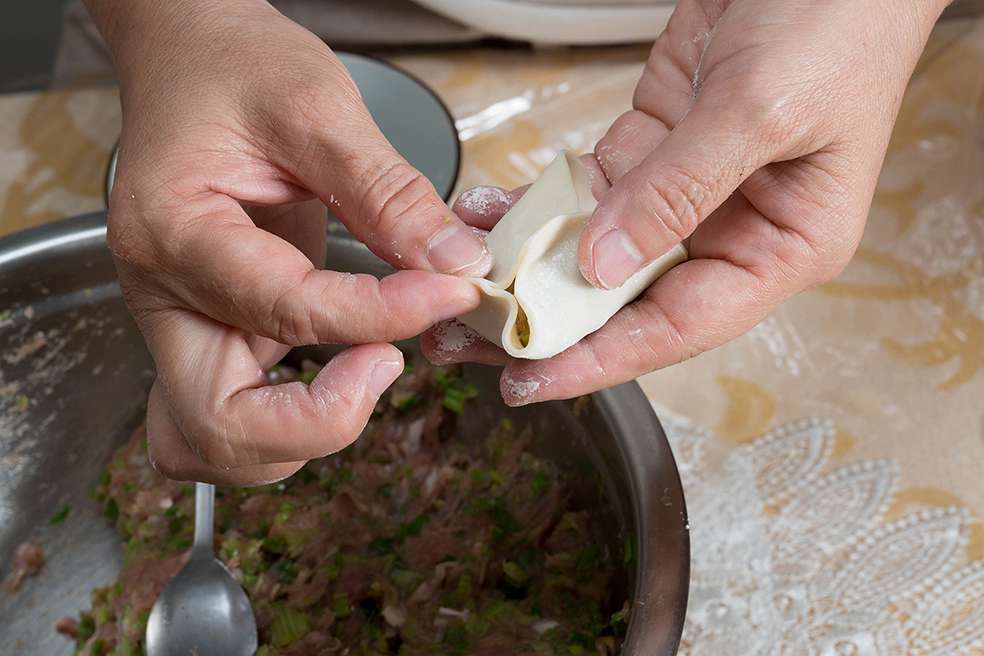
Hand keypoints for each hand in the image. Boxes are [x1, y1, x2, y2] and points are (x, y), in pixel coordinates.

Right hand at [86, 0, 490, 483]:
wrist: (189, 56)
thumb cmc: (236, 66)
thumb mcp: (318, 108)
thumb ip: (389, 193)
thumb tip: (456, 266)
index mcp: (176, 232)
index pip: (285, 313)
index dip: (379, 315)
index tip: (451, 291)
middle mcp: (164, 294)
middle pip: (218, 426)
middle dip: (318, 422)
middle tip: (389, 363)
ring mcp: (185, 320)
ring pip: (221, 440)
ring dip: (302, 435)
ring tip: (370, 365)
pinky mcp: (215, 326)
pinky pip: (241, 412)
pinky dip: (292, 422)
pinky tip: (344, 372)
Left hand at [424, 0, 947, 404]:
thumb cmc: (835, 24)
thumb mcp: (759, 110)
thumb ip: (679, 190)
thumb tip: (603, 264)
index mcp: (781, 248)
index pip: (679, 326)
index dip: (603, 360)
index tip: (533, 380)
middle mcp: (732, 231)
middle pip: (630, 299)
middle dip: (551, 323)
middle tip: (475, 342)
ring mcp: (688, 192)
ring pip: (598, 248)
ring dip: (532, 265)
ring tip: (464, 286)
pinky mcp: (655, 149)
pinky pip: (588, 189)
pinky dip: (540, 202)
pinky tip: (491, 213)